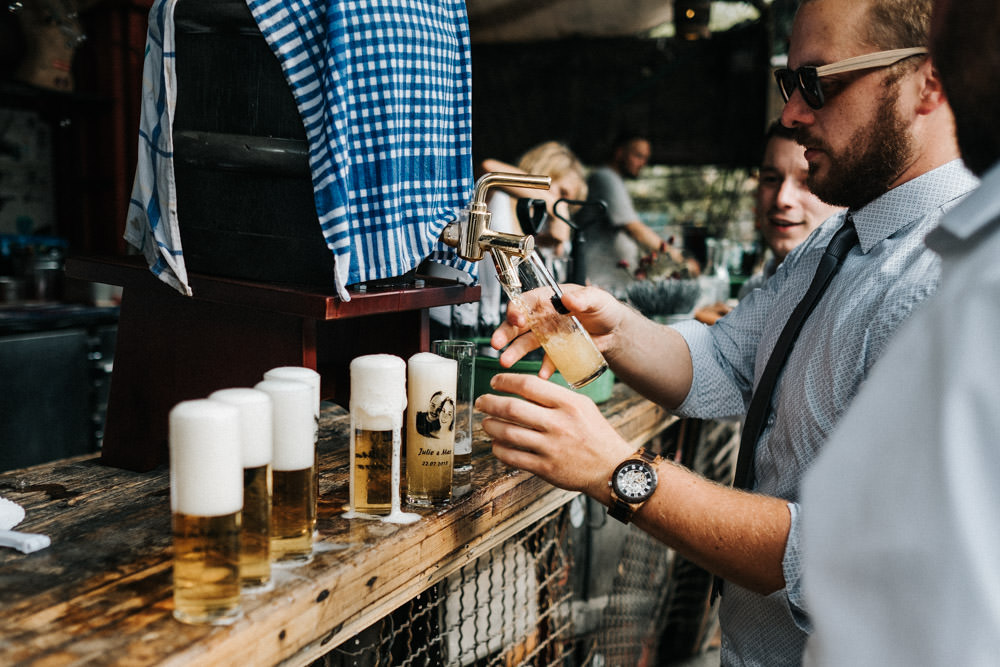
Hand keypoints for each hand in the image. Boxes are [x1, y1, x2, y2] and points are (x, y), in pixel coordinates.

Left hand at [475, 373, 633, 498]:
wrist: (612, 469)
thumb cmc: (596, 435)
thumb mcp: (583, 406)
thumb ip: (555, 397)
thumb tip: (524, 388)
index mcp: (568, 403)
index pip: (528, 385)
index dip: (506, 381)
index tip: (495, 382)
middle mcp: (558, 423)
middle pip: (512, 408)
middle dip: (489, 403)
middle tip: (481, 402)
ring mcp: (550, 447)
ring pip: (508, 433)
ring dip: (490, 426)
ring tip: (486, 423)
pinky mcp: (545, 468)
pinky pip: (512, 457)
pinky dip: (499, 449)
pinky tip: (497, 444)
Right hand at [491, 284, 626, 375]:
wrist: (615, 331)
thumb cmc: (603, 309)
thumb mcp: (597, 299)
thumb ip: (584, 298)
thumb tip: (568, 298)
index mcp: (549, 299)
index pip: (527, 301)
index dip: (517, 308)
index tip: (516, 318)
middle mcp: (543, 317)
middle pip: (518, 324)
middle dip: (505, 333)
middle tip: (497, 343)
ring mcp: (547, 336)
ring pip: (525, 344)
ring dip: (515, 352)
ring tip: (506, 362)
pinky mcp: (556, 352)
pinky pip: (546, 361)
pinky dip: (544, 369)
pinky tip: (543, 375)